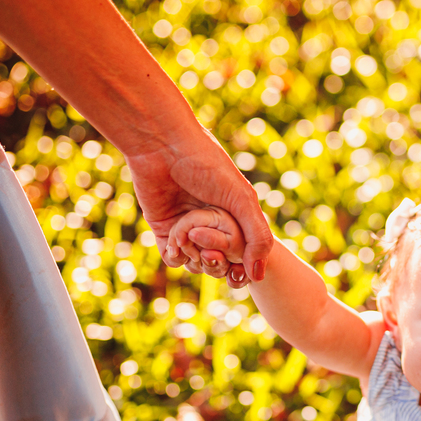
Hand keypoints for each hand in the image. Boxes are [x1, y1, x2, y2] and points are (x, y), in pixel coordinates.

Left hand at [124, 125, 271, 286]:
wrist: (163, 144)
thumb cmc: (207, 164)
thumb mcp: (242, 200)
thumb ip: (257, 237)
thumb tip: (257, 276)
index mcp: (237, 217)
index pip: (244, 255)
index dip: (242, 268)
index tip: (239, 274)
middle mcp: (214, 225)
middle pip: (221, 264)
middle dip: (218, 264)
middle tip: (214, 253)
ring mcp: (188, 228)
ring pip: (197, 264)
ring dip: (196, 259)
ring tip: (192, 238)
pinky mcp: (164, 229)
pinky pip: (173, 258)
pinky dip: (176, 257)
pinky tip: (177, 243)